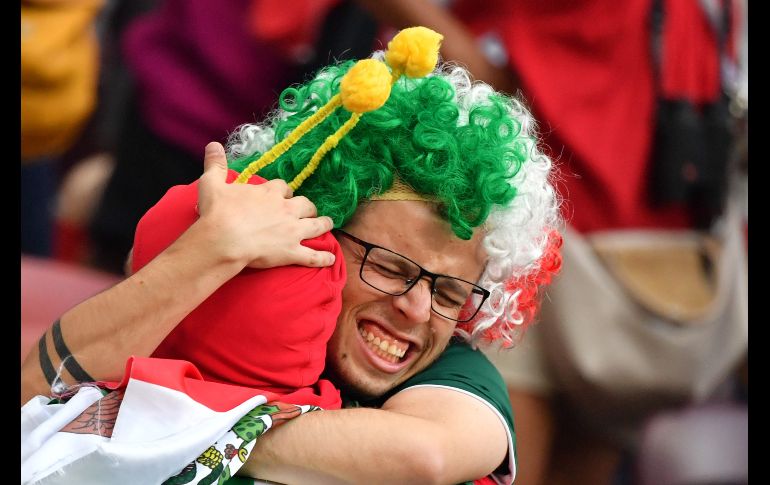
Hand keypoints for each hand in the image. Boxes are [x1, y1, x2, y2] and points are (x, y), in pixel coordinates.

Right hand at [195, 142, 335, 268]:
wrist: (224, 239)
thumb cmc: (218, 212)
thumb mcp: (212, 183)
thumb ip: (215, 164)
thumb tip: (213, 145)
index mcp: (269, 193)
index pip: (283, 187)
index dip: (284, 191)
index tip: (282, 194)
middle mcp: (286, 209)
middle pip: (304, 204)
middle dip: (307, 206)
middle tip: (307, 209)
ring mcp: (292, 231)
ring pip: (315, 225)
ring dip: (323, 223)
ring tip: (328, 223)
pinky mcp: (292, 251)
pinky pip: (312, 255)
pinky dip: (323, 257)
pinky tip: (331, 258)